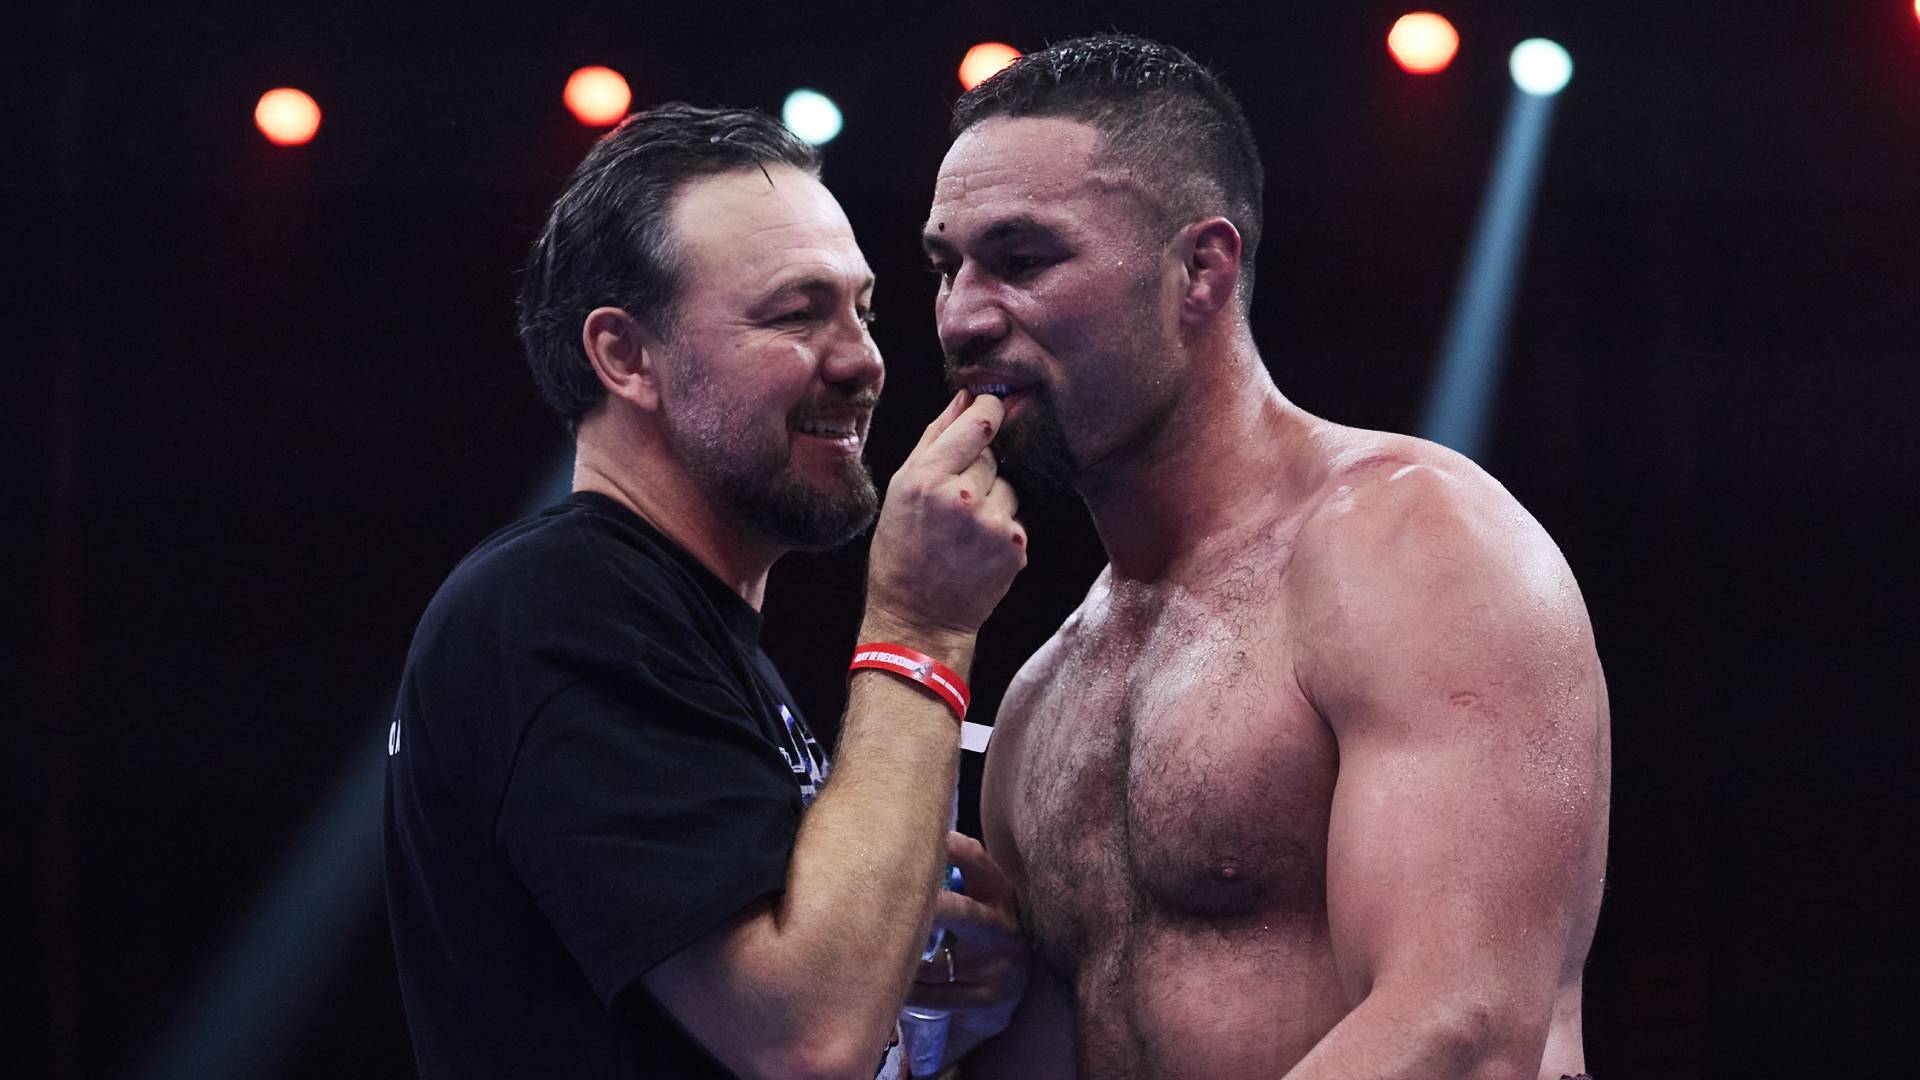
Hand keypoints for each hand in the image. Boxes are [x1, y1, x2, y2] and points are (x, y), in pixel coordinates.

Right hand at [866, 391, 1027, 640]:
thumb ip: (935, 438)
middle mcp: (963, 498)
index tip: (993, 406)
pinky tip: (976, 546)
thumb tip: (966, 396)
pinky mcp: (1015, 547)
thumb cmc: (902, 548)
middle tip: (953, 499)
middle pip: (993, 456)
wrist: (919, 616)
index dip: (990, 410)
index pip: (979, 423)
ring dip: (993, 497)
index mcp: (928, 479)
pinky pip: (1015, 516)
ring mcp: (993, 524)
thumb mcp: (901, 488)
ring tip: (964, 527)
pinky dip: (1001, 524)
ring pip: (1008, 486)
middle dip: (979, 467)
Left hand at [907, 833, 1028, 1015]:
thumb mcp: (980, 894)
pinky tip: (891, 983)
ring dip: (906, 960)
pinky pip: (935, 996)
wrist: (1015, 979)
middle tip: (897, 902)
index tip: (929, 839)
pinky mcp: (987, 999)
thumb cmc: (981, 923)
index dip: (955, 848)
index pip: (979, 862)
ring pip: (938, 964)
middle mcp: (1003, 929)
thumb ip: (951, 870)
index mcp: (1000, 893)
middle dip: (935, 908)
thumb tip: (897, 838)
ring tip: (880, 953)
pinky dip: (910, 989)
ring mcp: (998, 968)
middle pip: (965, 915)